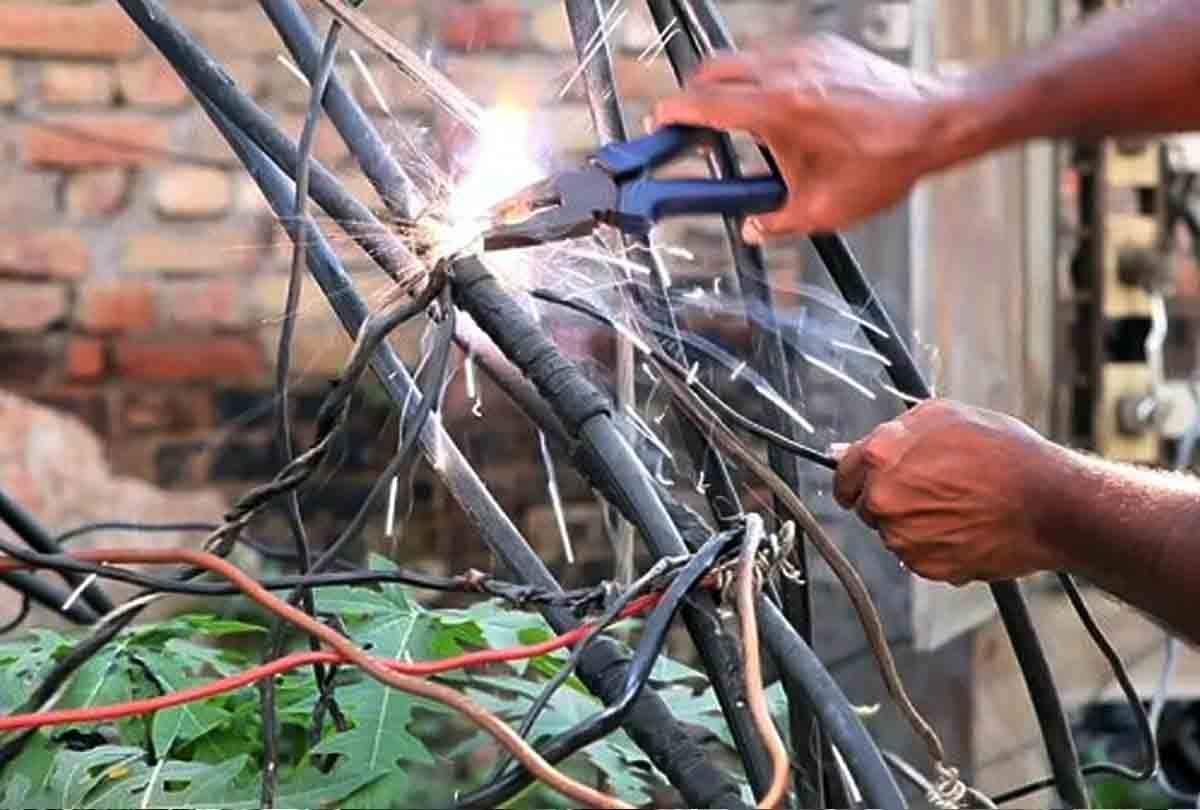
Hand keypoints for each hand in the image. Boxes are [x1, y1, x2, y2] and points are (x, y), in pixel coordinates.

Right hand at [653, 34, 961, 240]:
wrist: (935, 122)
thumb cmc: (885, 161)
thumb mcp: (824, 208)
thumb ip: (777, 222)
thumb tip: (754, 229)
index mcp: (776, 110)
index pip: (705, 102)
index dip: (675, 112)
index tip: (661, 121)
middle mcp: (785, 71)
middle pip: (715, 69)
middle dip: (696, 94)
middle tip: (693, 121)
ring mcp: (805, 53)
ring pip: (745, 59)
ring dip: (732, 85)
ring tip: (741, 121)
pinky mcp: (824, 47)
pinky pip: (777, 56)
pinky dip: (765, 77)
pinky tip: (782, 109)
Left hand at [832, 400, 1065, 583]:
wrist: (1050, 504)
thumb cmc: (1003, 454)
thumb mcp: (943, 417)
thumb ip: (888, 433)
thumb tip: (844, 451)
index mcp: (880, 458)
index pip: (842, 475)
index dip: (859, 476)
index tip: (873, 480)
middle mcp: (883, 500)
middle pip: (867, 506)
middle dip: (890, 498)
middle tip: (934, 488)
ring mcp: (902, 537)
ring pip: (893, 533)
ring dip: (915, 523)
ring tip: (958, 505)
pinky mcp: (925, 566)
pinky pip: (917, 556)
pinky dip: (935, 546)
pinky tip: (965, 527)